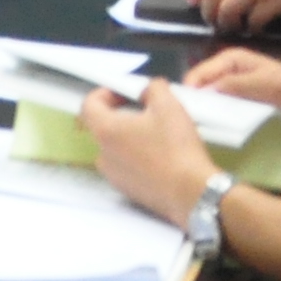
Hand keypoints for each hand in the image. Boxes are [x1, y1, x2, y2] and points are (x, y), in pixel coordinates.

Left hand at [79, 82, 221, 230]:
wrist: (191, 192)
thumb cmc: (177, 152)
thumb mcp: (169, 106)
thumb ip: (153, 88)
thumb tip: (149, 89)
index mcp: (106, 131)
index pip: (88, 105)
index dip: (105, 93)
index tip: (122, 93)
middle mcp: (104, 155)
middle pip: (103, 126)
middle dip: (122, 115)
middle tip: (146, 111)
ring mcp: (114, 175)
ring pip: (115, 148)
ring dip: (131, 138)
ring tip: (156, 135)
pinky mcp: (128, 190)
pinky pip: (126, 167)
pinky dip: (138, 158)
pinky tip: (161, 156)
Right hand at [182, 46, 280, 131]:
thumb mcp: (261, 83)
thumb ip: (230, 85)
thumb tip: (200, 93)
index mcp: (229, 61)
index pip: (197, 76)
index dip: (188, 94)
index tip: (183, 116)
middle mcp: (226, 76)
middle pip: (198, 92)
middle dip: (194, 108)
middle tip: (188, 130)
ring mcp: (232, 97)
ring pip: (207, 108)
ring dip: (204, 120)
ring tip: (198, 138)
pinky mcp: (239, 114)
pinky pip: (220, 120)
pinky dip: (216, 128)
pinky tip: (212, 140)